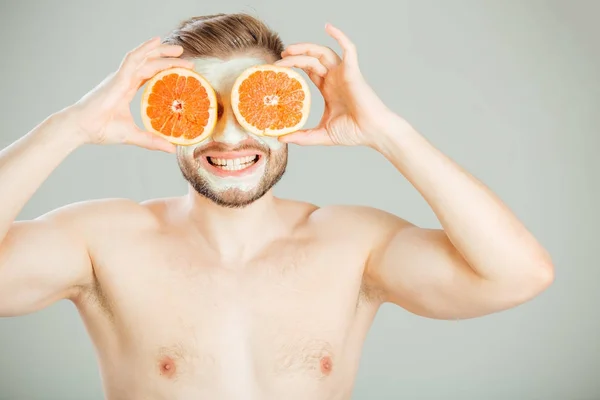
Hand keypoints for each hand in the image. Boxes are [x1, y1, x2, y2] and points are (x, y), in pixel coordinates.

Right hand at [68, 37, 193, 151]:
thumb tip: (171, 149)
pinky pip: (133, 58)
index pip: (150, 75)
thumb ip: (152, 140)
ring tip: (179, 50)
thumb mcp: (133, 135)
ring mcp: (121, 77)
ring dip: (161, 52)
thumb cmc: (101, 129)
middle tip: (186, 58)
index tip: (181, 72)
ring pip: (144, 58)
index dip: (164, 71)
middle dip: (167, 58)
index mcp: (127, 89)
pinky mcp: (118, 77)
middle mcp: (125, 80)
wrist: (82, 127)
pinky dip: (145, 49)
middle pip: (149, 63)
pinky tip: (156, 41)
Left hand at [275, 24, 397, 147]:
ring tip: (289, 50)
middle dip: (295, 56)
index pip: (308, 71)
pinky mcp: (353, 72)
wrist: (373, 133)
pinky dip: (340, 36)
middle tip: (279, 59)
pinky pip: (348, 49)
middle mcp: (335, 78)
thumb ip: (302, 137)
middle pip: (311, 59)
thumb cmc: (354, 132)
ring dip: (306, 47)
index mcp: (328, 89)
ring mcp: (344, 74)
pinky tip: (328, 28)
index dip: (294, 66)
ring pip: (323, 52)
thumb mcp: (322, 134)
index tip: (277, 68)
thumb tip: (280, 138)